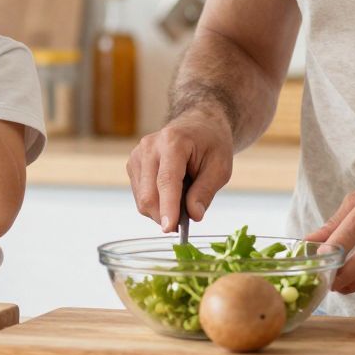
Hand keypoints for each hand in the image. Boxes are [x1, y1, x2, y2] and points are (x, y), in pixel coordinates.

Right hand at [126, 115, 234, 230]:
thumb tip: (194, 216)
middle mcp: (150, 146)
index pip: (167, 180)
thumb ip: (205, 191)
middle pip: (149, 194)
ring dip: (161, 210)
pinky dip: (156, 203)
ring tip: (182, 196)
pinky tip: (170, 192)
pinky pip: (140, 195)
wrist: (199, 125)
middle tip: (185, 222)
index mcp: (173, 142)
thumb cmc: (212, 144)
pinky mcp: (133, 164)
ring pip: (142, 199)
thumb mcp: (220, 167)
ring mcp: (137, 154)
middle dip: (165, 215)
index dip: (168, 207)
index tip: (169, 228)